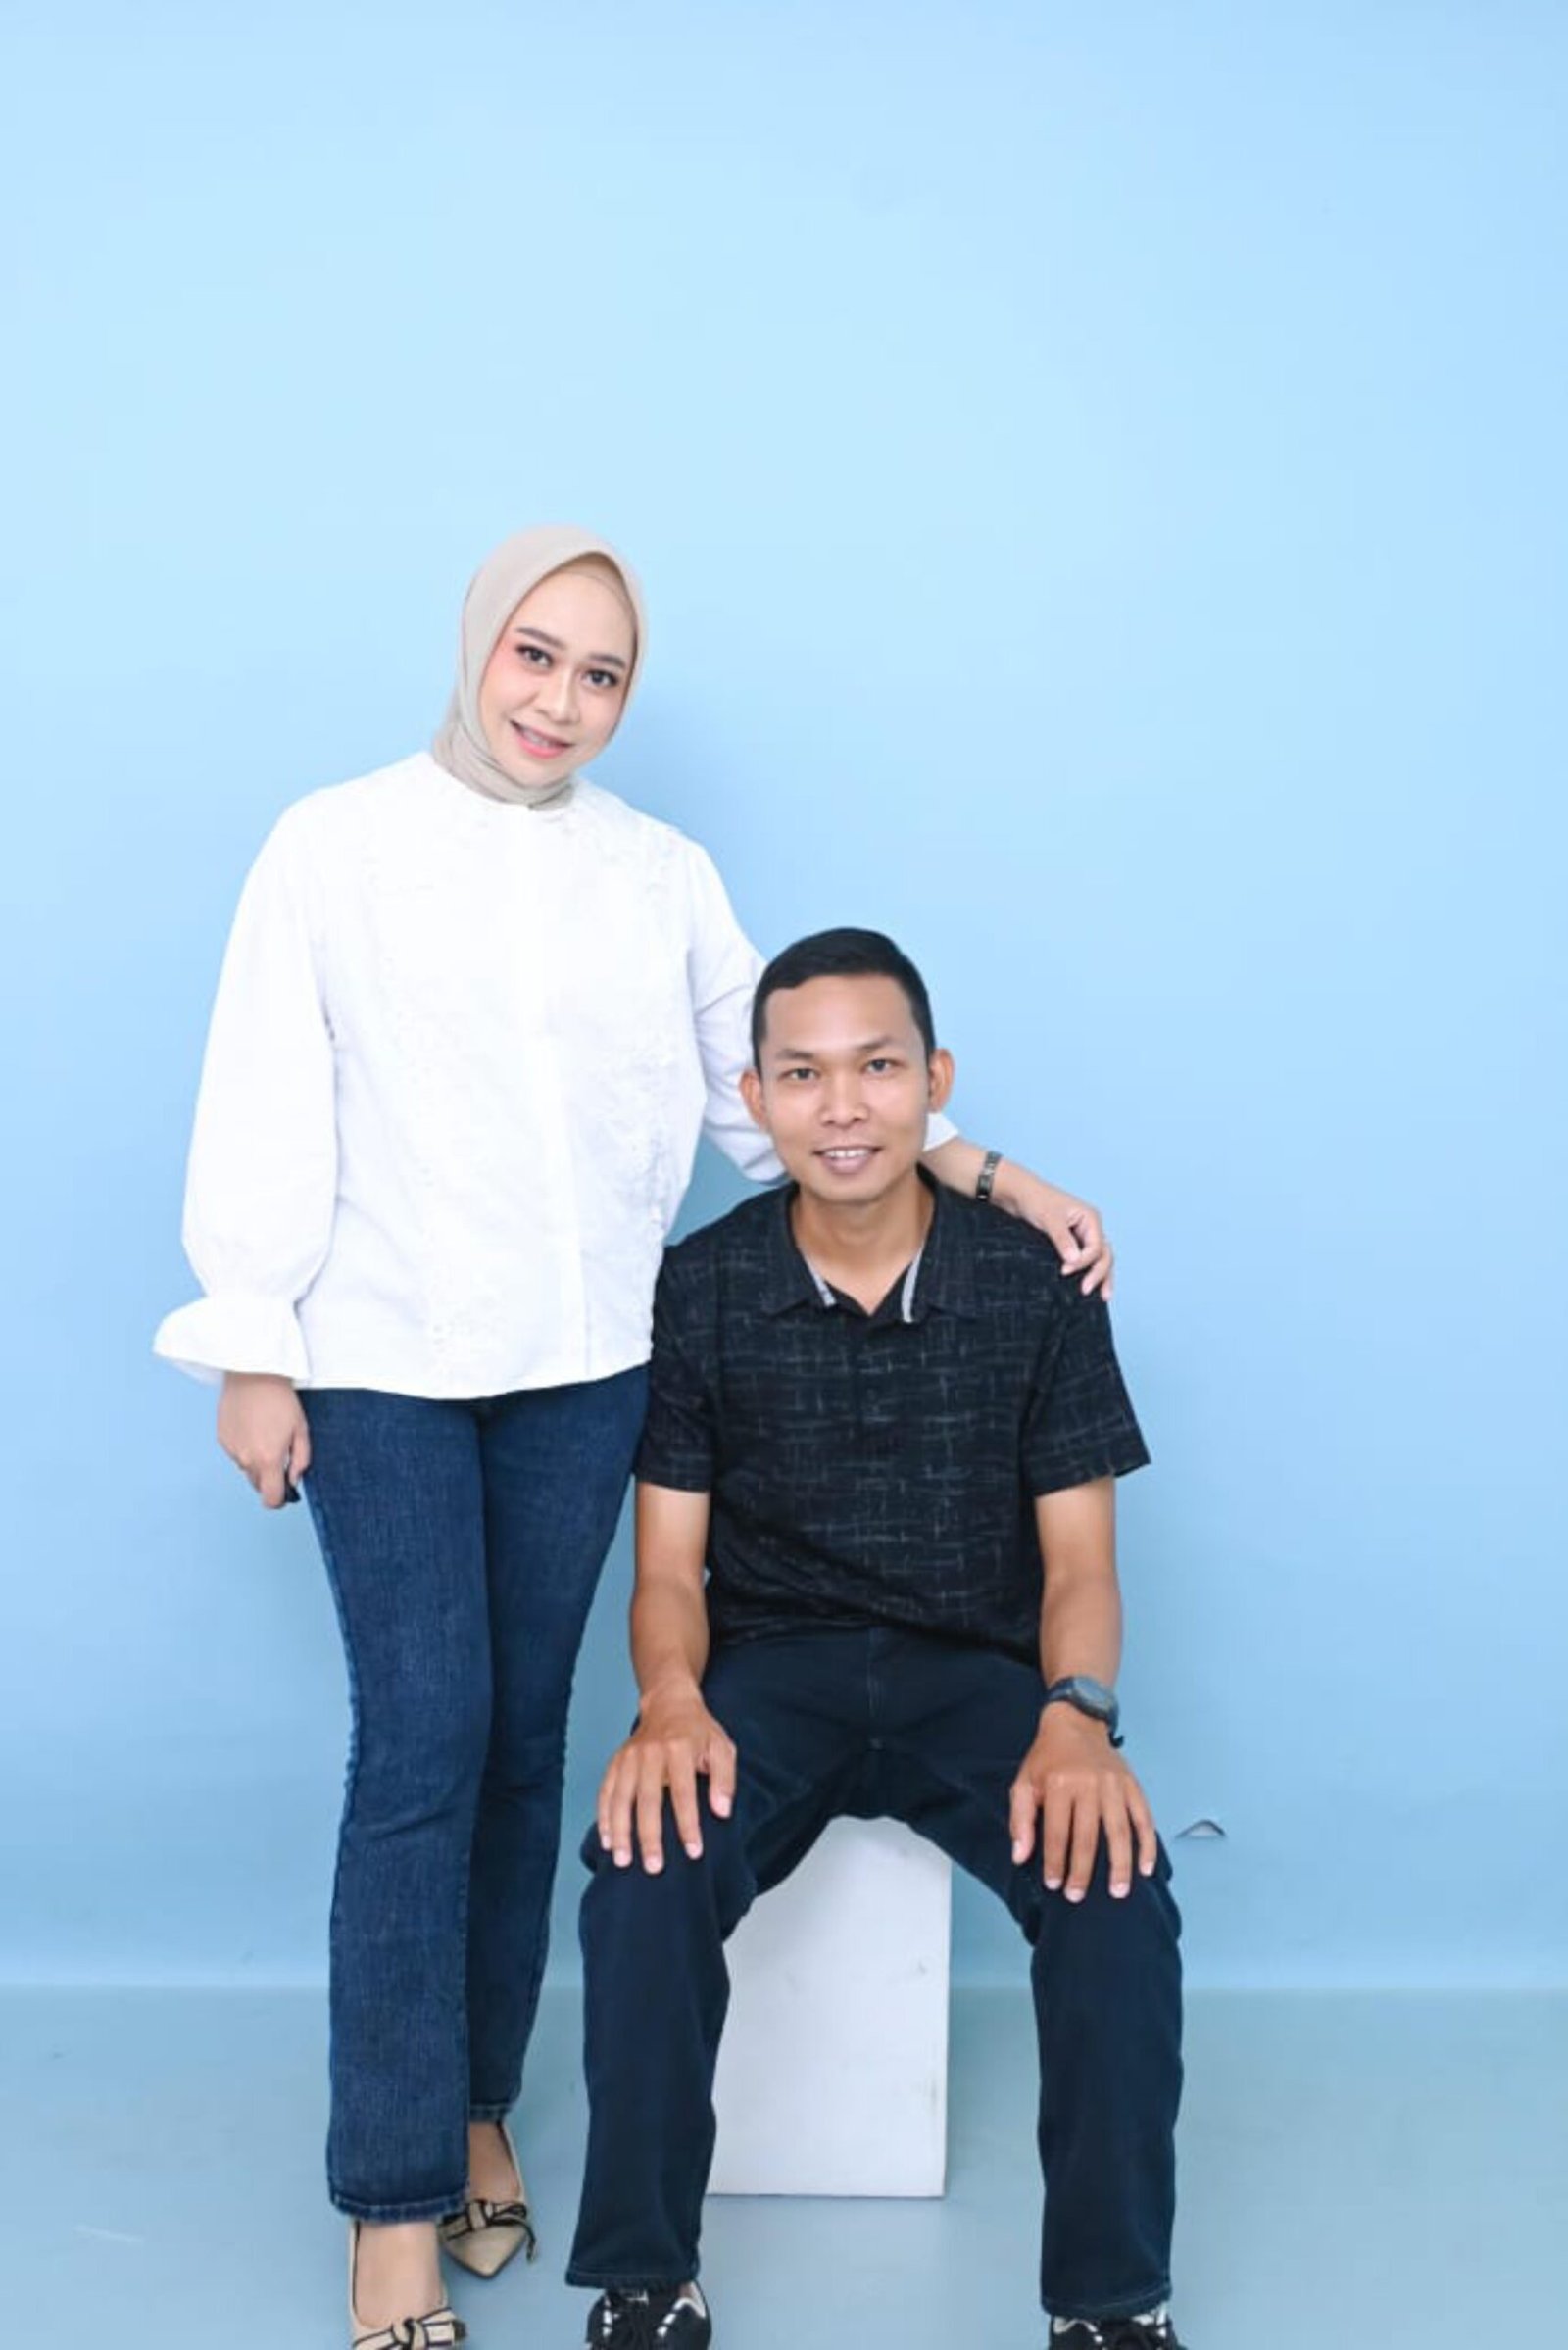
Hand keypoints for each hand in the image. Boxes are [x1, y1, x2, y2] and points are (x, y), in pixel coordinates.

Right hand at [217, 1372, 310, 1509]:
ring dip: (256, 1460)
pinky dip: (244, 1446)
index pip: (270, 1498)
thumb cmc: (280, 1399)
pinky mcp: (222, 1438)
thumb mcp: (301, 1430)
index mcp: (268, 1460)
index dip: (279, 1499)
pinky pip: (235, 1453)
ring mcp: (231, 1450)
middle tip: (279, 1454)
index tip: (284, 1492)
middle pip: (258, 1484)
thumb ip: (300, 1461)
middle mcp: (246, 1460)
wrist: (253, 1374)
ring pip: (246, 1467)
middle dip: (269, 1477)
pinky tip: (252, 1426)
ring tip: (264, 1433)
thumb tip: (293, 1480)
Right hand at [597, 1688, 736, 1873]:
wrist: (669, 1703)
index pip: (684, 1793)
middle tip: (654, 1867)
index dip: (688, 1824)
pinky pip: (605, 1791)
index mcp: (680, 1748)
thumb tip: (722, 1811)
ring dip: (621, 1831)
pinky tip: (606, 1841)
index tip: (693, 1851)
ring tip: (623, 1861)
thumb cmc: (699, 1731)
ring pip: (620, 1798)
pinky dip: (604, 1817)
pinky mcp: (616, 1762)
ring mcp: (629, 1757)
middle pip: (647, 1799)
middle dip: (649, 1835)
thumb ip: (725, 1779)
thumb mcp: (722, 1747)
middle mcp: (650, 1752)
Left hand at [996, 1167, 1113, 1297]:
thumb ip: (1063, 1240)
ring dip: (1102, 1276)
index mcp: (1090, 1218)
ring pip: (1099, 1259)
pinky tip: (1087, 1285)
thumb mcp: (1049, 1218)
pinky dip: (1088, 1272)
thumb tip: (1075, 1261)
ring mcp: (1082, 1236)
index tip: (1065, 1271)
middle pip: (1104, 1255)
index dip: (1084, 1262)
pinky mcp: (1071, 1243)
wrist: (1018, 1194)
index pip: (1096, 1248)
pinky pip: (1086, 1259)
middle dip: (1100, 1274)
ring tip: (1103, 1297)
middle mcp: (1090, 1227)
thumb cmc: (1035, 1200)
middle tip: (1086, 1291)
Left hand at [1009, 1705, 1156, 1900]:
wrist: (1076, 1722)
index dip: (1055, 1862)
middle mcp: (1088, 1784)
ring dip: (1120, 1865)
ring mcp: (1113, 1785)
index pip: (1057, 1833)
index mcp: (1059, 1784)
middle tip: (1078, 1896)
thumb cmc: (1047, 1757)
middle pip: (1088, 1837)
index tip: (1054, 1884)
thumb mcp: (1023, 1782)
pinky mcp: (1131, 1785)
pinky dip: (1147, 1844)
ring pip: (1119, 1832)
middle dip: (1083, 1871)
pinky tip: (1145, 1867)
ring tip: (1119, 1891)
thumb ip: (1021, 1820)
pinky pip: (1143, 1818)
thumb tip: (1020, 1856)